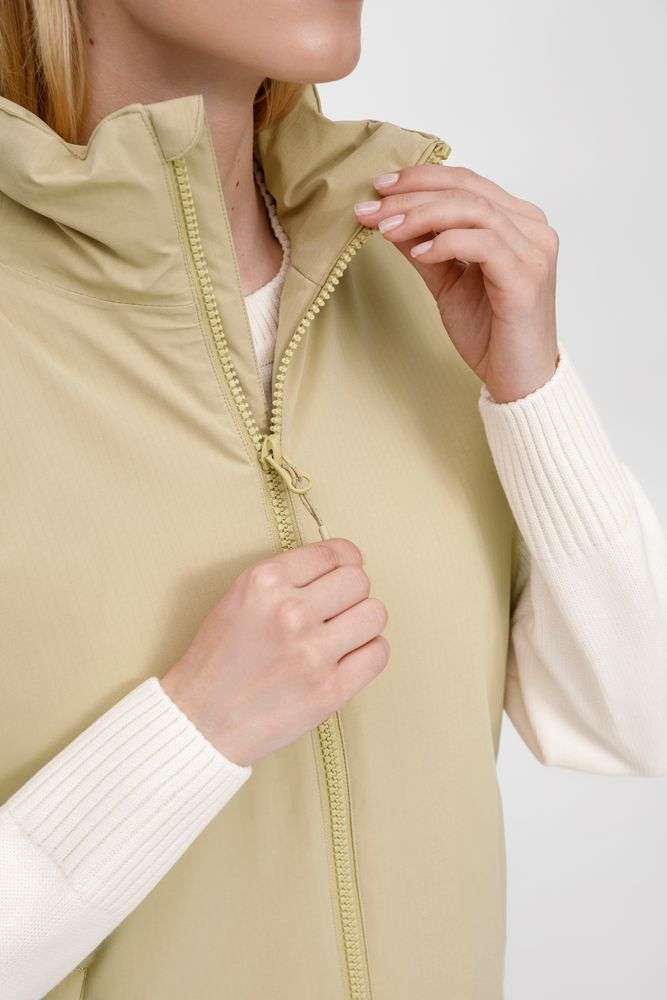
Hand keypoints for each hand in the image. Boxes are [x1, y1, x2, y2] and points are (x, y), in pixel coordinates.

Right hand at [160, 538, 388, 766]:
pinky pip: (378, 653)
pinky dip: (368, 652)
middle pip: (358, 581)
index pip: (334, 553)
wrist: (201, 720)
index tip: (346, 570)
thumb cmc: (218, 659)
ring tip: (343, 633)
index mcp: (264, 582)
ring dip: (363, 622)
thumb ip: (285, 578)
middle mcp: (289, 612)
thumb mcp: (239, 598)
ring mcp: (312, 653)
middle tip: (337, 609)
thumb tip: (340, 566)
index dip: (346, 561)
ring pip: (374, 613)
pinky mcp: (330, 690)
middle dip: (351, 592)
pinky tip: (349, 657)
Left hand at [354, 164, 559, 402]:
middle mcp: (531, 228)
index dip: (421, 179)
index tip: (378, 187)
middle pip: (466, 190)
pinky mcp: (526, 277)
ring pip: (472, 210)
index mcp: (516, 222)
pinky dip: (445, 243)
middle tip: (371, 208)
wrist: (518, 382)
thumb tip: (388, 218)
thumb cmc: (490, 334)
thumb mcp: (447, 282)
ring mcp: (533, 250)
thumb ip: (424, 248)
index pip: (466, 182)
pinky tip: (419, 254)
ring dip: (421, 216)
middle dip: (412, 196)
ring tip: (386, 229)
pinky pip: (483, 243)